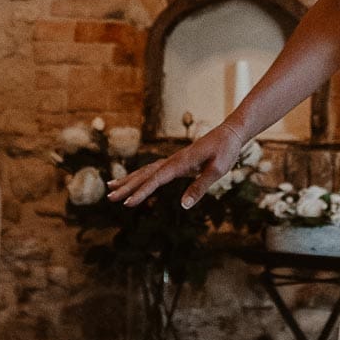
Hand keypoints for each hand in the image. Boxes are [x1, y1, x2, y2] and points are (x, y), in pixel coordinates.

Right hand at [106, 121, 247, 211]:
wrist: (229, 133)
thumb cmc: (225, 151)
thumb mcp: (217, 170)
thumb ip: (200, 187)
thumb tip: (184, 206)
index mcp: (180, 163)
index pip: (156, 179)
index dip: (141, 192)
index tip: (127, 203)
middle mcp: (172, 160)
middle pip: (145, 174)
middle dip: (127, 187)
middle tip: (109, 198)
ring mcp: (172, 160)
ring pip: (146, 171)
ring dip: (129, 180)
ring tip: (111, 188)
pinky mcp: (176, 162)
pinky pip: (153, 170)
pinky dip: (140, 176)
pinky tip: (133, 181)